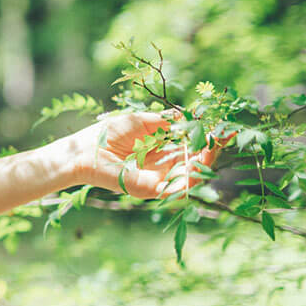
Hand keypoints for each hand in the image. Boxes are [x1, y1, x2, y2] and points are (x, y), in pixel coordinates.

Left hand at [65, 110, 226, 199]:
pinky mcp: (150, 190)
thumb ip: (165, 121)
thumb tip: (189, 115)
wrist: (81, 152)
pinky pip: (177, 188)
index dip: (206, 138)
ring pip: (191, 175)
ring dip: (206, 161)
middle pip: (195, 161)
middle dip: (212, 149)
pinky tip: (199, 161)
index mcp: (159, 151)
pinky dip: (192, 177)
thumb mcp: (140, 122)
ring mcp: (157, 180)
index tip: (220, 126)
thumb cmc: (105, 135)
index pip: (190, 147)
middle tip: (224, 135)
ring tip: (215, 145)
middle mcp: (161, 167)